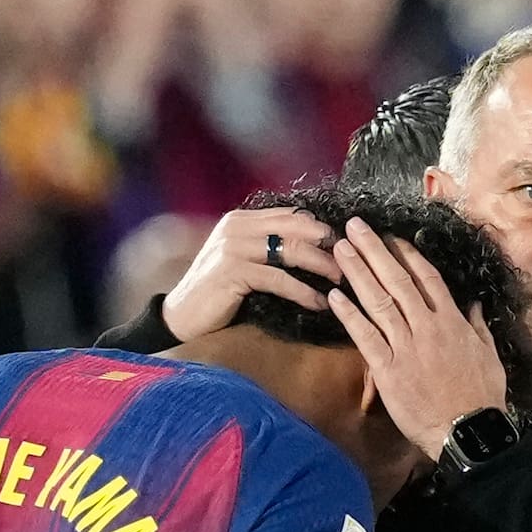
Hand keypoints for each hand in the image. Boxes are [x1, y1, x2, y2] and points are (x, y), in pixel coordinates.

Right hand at [162, 208, 340, 340]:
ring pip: (291, 250)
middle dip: (327, 244)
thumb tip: (309, 248)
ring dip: (321, 266)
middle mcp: (237, 227)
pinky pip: (279, 279)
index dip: (320, 228)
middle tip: (351, 262)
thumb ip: (266, 247)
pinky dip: (303, 292)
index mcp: (241, 220)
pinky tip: (319, 303)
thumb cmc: (217, 293)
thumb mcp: (242, 262)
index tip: (345, 245)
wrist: (181, 317)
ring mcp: (233, 248)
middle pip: (296, 228)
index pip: (291, 215)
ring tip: (342, 281)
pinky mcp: (233, 272)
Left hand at [327, 217, 506, 460]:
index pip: (426, 278)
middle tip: (353, 227)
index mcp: (452, 321)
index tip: (390, 236)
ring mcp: (406, 346)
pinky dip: (349, 315)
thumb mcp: (489, 354)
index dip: (406, 254)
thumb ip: (478, 325)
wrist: (467, 429)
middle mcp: (427, 326)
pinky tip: (334, 296)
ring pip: (378, 301)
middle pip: (396, 280)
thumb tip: (473, 304)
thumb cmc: (482, 395)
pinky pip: (365, 337)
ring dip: (357, 272)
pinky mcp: (388, 369)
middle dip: (373, 250)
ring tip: (339, 249)